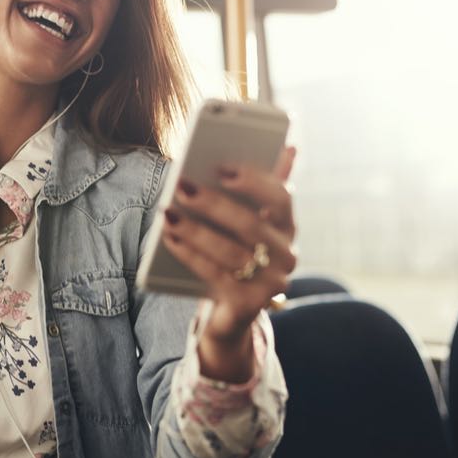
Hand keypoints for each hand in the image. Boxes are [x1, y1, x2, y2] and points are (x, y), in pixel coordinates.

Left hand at [161, 146, 297, 376]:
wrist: (232, 310)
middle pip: (251, 225)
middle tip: (182, 186)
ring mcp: (272, 283)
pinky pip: (216, 276)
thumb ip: (259, 187)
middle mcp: (287, 255)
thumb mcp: (248, 219)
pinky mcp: (250, 304)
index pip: (281, 198)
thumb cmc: (236, 252)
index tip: (222, 168)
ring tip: (169, 213)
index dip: (253, 182)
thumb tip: (289, 147)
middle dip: (214, 204)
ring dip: (196, 231)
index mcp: (287, 227)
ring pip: (232, 253)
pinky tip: (170, 238)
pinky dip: (190, 255)